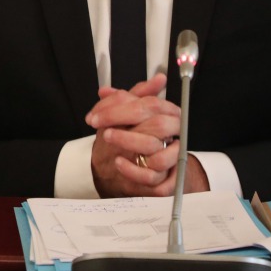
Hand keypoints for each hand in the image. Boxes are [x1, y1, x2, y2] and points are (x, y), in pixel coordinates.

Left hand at [87, 74, 188, 196]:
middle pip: (157, 124)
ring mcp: (172, 157)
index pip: (151, 104)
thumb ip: (118, 104)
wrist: (134, 172)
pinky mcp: (167, 179)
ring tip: (108, 137)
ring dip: (127, 140)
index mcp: (168, 114)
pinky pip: (152, 175)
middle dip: (124, 120)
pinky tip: (119, 162)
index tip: (96, 115)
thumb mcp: (125, 119)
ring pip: (155, 147)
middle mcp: (173, 135)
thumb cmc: (132, 140)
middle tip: (100, 125)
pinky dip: (132, 170)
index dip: (120, 107)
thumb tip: (105, 91)